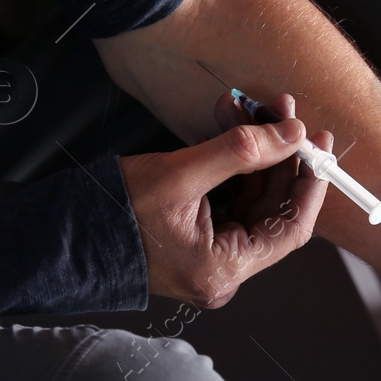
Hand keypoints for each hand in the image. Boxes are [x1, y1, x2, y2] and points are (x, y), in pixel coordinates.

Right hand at [118, 95, 331, 307]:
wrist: (64, 234)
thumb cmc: (113, 213)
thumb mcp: (180, 174)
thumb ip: (240, 152)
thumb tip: (291, 136)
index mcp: (223, 269)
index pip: (290, 228)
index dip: (308, 184)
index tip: (317, 147)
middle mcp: (222, 272)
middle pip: (271, 210)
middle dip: (278, 157)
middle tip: (284, 114)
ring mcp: (209, 257)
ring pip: (250, 199)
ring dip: (253, 153)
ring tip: (249, 108)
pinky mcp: (196, 241)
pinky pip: (228, 200)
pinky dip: (231, 165)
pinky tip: (229, 126)